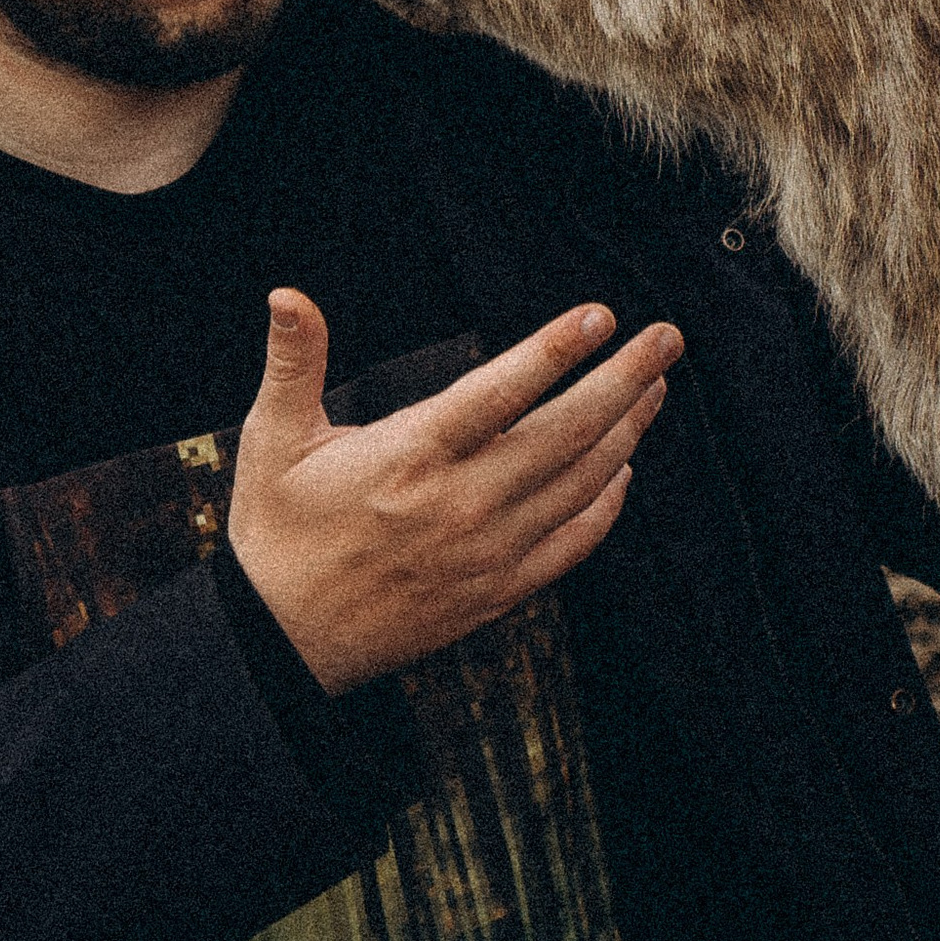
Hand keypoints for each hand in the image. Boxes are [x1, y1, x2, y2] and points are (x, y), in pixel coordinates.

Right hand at [227, 289, 681, 691]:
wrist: (281, 646)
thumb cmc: (276, 532)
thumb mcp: (271, 440)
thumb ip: (293, 362)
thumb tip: (286, 294)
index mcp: (409, 456)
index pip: (499, 393)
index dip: (554, 350)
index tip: (601, 314)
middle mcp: (459, 504)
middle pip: (565, 433)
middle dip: (625, 379)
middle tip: (667, 338)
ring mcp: (486, 552)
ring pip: (579, 484)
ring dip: (627, 431)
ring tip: (655, 388)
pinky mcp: (496, 591)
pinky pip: (572, 544)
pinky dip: (606, 505)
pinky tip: (624, 471)